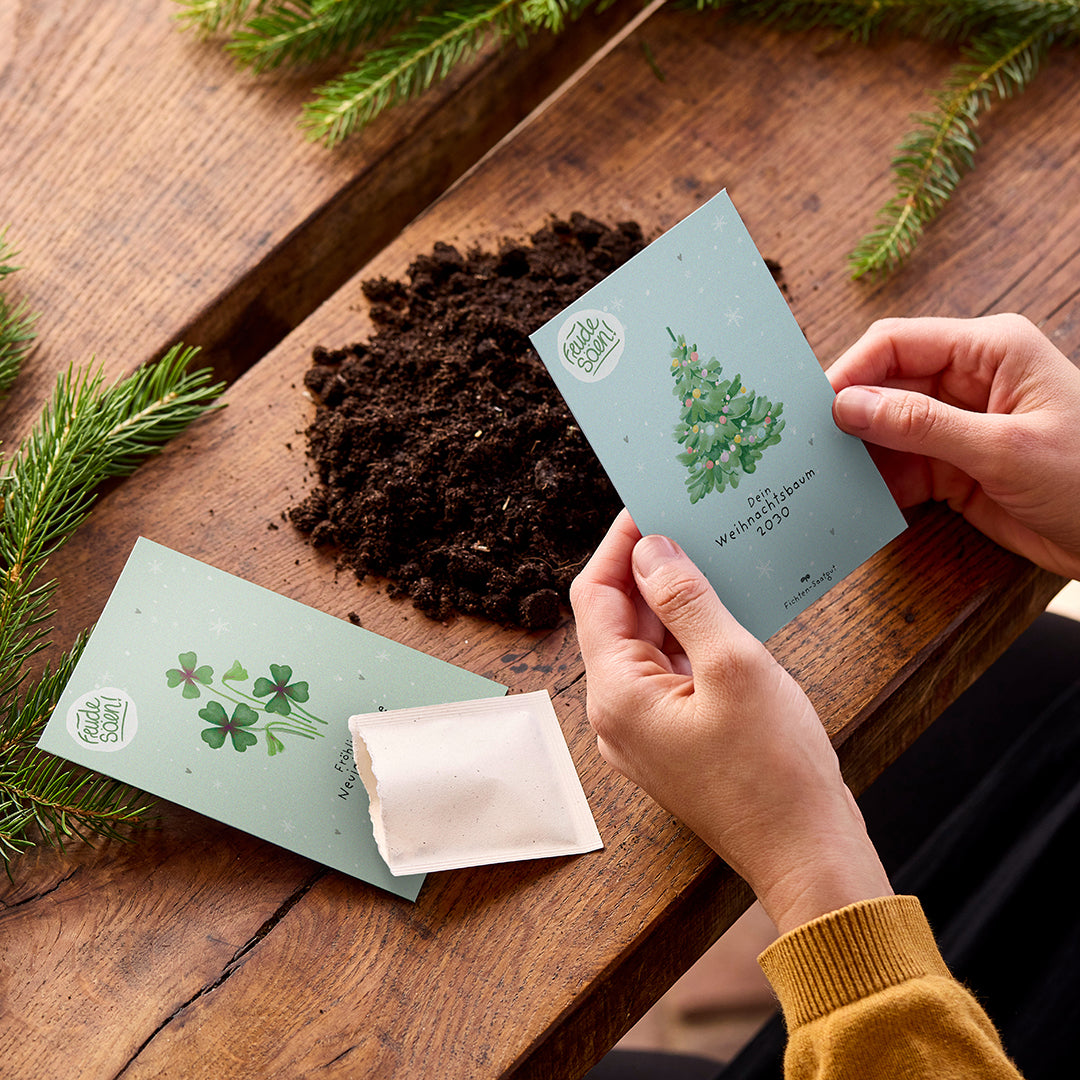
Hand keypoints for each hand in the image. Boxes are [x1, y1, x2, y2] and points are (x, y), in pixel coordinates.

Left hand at [571, 510, 891, 934]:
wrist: (807, 854)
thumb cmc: (776, 771)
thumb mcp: (735, 666)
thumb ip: (688, 601)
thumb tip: (651, 549)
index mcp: (617, 694)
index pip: (596, 596)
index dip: (619, 545)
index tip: (649, 504)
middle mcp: (617, 713)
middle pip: (617, 619)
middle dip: (648, 568)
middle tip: (687, 521)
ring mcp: (644, 730)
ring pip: (646, 645)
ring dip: (672, 602)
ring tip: (709, 555)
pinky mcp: (673, 740)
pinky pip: (670, 673)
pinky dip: (690, 637)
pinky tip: (723, 609)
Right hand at [830, 314, 1079, 578]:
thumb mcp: (1004, 449)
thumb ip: (921, 426)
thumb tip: (848, 406)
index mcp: (988, 351)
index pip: (897, 344)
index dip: (850, 370)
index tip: (811, 408)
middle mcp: (967, 381)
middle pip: (884, 385)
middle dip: (846, 415)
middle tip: (803, 446)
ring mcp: (958, 426)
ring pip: (885, 430)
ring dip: (856, 453)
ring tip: (818, 476)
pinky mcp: (954, 468)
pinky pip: (899, 468)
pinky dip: (875, 484)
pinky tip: (851, 499)